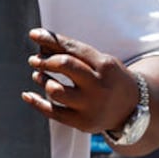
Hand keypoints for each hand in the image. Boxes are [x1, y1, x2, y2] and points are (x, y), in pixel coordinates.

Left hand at [20, 28, 140, 133]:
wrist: (131, 108)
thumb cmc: (108, 78)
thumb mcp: (100, 61)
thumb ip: (75, 54)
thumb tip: (41, 44)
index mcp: (105, 65)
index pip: (73, 48)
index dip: (51, 39)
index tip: (33, 34)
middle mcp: (99, 85)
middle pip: (65, 66)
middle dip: (45, 60)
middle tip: (34, 60)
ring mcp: (91, 106)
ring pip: (56, 90)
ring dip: (42, 79)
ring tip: (37, 76)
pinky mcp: (82, 123)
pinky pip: (53, 112)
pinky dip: (36, 102)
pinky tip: (27, 94)